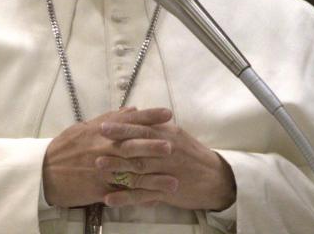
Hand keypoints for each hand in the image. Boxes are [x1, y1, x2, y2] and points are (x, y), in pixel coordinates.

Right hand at [42, 107, 174, 207]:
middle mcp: (103, 148)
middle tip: (174, 145)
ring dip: (154, 177)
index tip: (168, 113)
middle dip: (154, 145)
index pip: (129, 120)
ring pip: (132, 172)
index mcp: (100, 131)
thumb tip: (133, 109)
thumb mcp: (84, 128)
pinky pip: (123, 193)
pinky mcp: (99, 189)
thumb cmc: (65, 148)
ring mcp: (102, 170)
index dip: (149, 116)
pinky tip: (156, 198)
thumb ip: (111, 118)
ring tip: (174, 180)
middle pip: (132, 146)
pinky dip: (140, 196)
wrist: (44, 172)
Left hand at [94, 115, 235, 210]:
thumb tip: (134, 115)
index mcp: (170, 135)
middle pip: (139, 146)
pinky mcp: (168, 192)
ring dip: (118, 167)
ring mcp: (168, 172)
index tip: (104, 124)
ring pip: (139, 169)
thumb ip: (156, 128)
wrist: (217, 179)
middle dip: (117, 143)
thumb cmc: (193, 156)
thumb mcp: (178, 137)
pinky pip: (143, 195)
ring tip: (98, 165)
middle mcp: (168, 151)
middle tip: (96, 141)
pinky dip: (126, 197)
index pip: (144, 128)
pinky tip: (110, 199)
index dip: (123, 126)